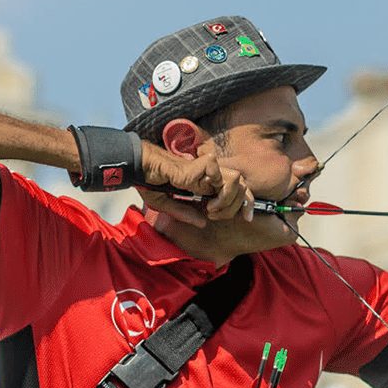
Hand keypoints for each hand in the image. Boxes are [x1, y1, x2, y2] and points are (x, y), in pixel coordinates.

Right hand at [138, 143, 254, 226]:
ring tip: (210, 207)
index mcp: (207, 184)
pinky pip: (219, 173)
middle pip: (244, 187)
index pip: (240, 190)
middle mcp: (211, 176)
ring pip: (236, 180)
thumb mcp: (168, 205)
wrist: (140, 168)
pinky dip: (215, 188)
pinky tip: (202, 196)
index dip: (248, 203)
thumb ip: (186, 213)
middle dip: (234, 207)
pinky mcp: (201, 164)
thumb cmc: (151, 183)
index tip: (246, 218)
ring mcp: (207, 169)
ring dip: (226, 199)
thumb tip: (203, 223)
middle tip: (214, 215)